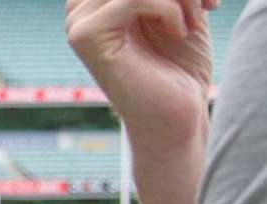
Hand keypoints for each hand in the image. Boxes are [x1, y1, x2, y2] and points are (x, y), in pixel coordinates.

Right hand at [67, 0, 216, 144]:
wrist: (178, 114)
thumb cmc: (179, 65)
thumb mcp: (178, 5)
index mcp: (97, 1)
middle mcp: (81, 7)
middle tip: (205, 4)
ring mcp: (78, 22)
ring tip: (195, 17)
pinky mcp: (85, 37)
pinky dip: (169, 9)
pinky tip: (179, 31)